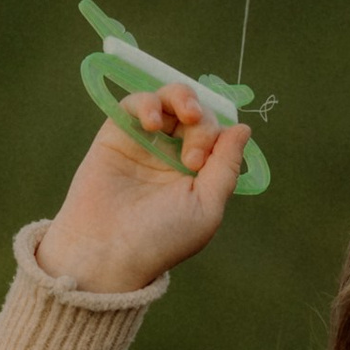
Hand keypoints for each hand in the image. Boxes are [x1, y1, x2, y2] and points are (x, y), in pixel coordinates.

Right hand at [33, 88, 250, 296]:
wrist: (106, 251)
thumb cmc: (160, 237)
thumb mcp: (207, 207)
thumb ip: (226, 167)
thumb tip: (243, 128)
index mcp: (197, 174)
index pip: (217, 135)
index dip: (216, 136)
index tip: (199, 162)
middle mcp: (172, 155)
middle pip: (196, 113)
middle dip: (202, 120)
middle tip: (193, 146)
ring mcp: (144, 143)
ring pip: (169, 100)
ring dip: (181, 98)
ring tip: (183, 114)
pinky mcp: (116, 135)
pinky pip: (135, 103)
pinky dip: (147, 102)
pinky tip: (152, 122)